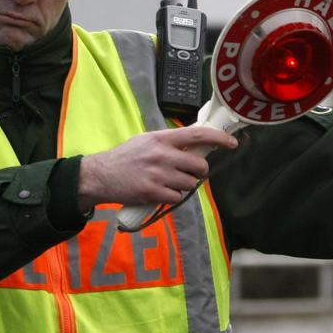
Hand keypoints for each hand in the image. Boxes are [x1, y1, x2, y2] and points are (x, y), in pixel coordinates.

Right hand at [78, 127, 238, 211]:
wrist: (100, 175)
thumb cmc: (126, 157)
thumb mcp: (147, 140)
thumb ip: (170, 141)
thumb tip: (197, 142)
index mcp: (162, 138)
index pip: (197, 134)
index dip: (219, 138)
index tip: (231, 143)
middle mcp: (162, 155)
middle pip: (199, 165)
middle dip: (198, 171)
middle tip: (188, 172)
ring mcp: (158, 174)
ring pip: (190, 184)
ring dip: (184, 186)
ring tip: (168, 182)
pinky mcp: (152, 192)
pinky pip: (177, 197)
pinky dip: (172, 197)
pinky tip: (160, 192)